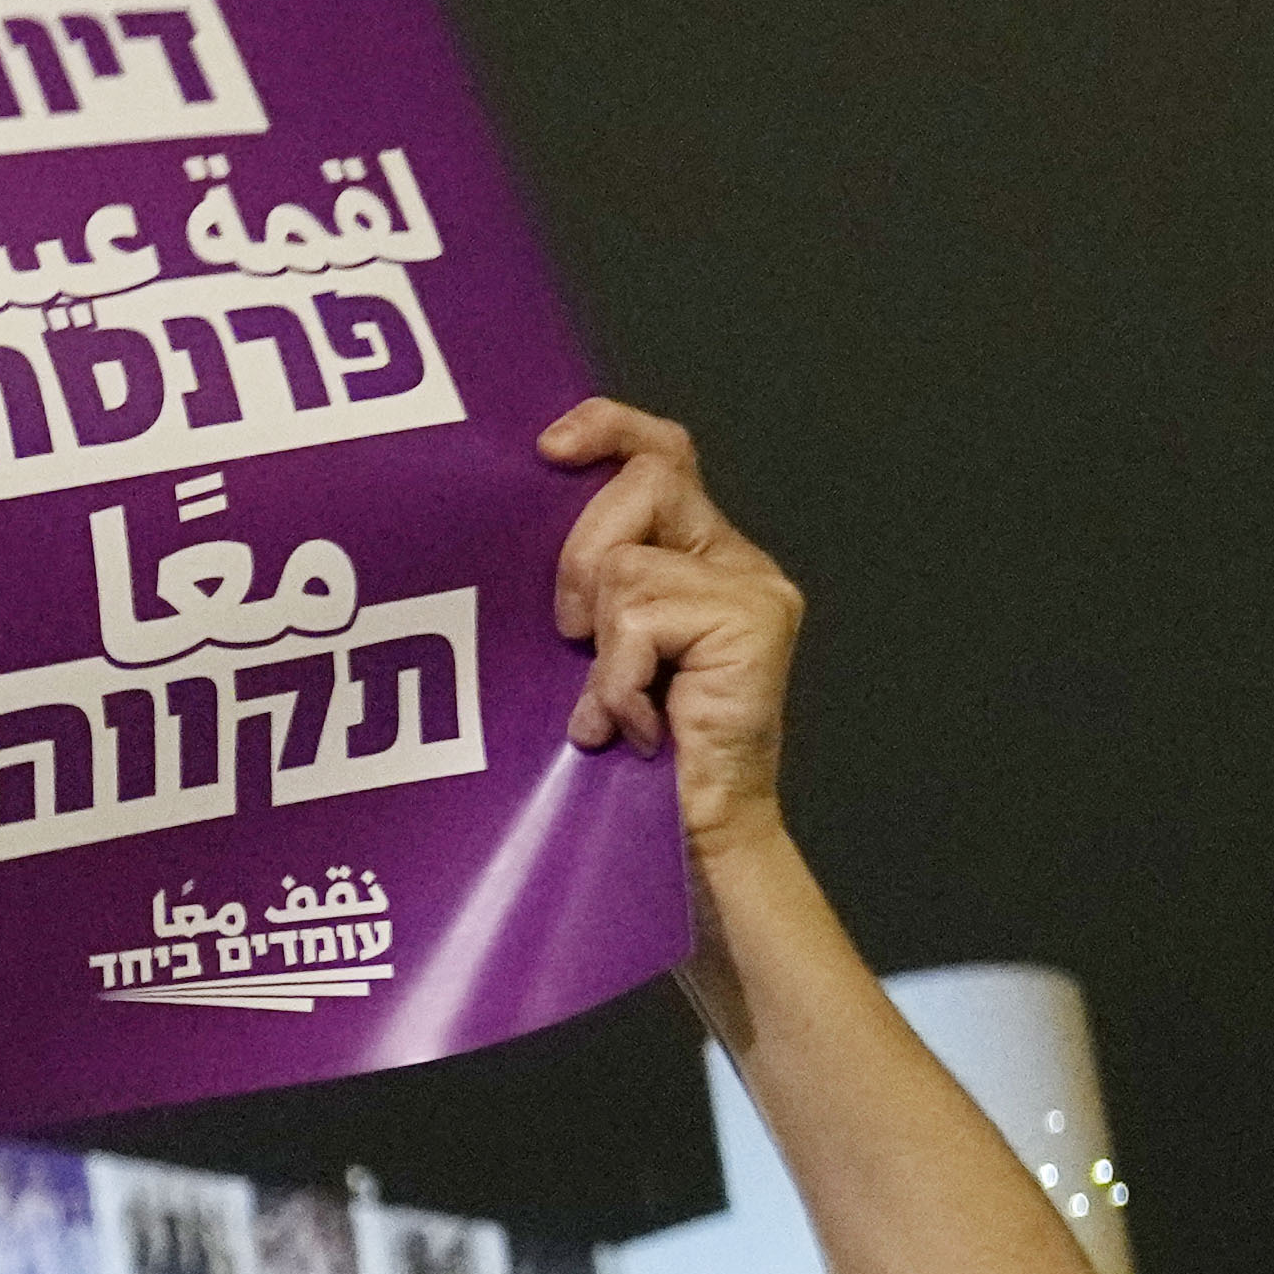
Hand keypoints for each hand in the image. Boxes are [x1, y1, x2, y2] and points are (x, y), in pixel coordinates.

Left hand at [539, 402, 798, 860]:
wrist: (686, 845)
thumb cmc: (623, 763)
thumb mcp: (589, 650)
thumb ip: (584, 582)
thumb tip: (519, 517)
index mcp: (694, 555)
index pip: (660, 451)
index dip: (607, 428)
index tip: (546, 449)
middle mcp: (734, 561)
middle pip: (643, 481)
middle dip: (580, 554)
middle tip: (570, 637)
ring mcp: (752, 589)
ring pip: (628, 563)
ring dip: (601, 648)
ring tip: (617, 707)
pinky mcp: (754, 620)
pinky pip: (641, 616)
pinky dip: (618, 679)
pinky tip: (636, 726)